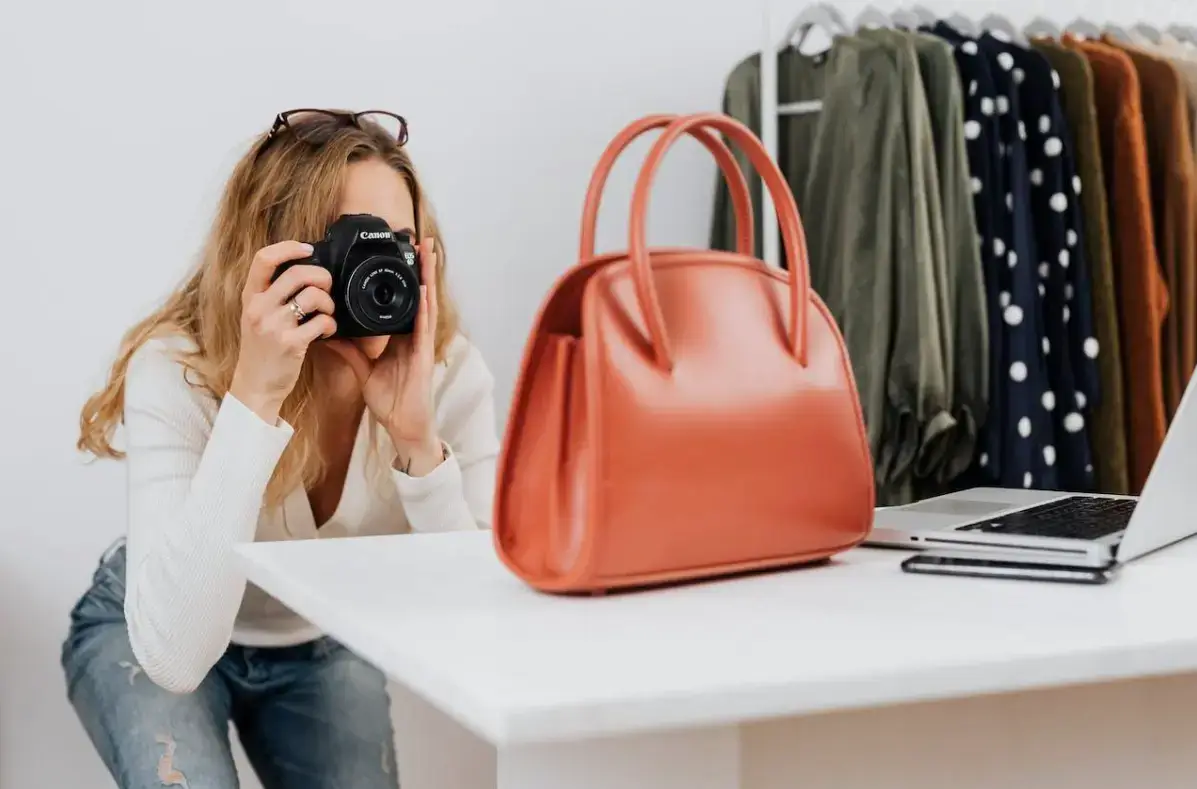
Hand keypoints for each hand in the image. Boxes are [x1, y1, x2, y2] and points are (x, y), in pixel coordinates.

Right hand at [229, 241, 335, 422]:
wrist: (255, 385)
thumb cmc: (261, 349)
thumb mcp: (256, 316)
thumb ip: (272, 294)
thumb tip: (303, 271)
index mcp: (250, 297)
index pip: (264, 259)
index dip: (289, 247)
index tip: (308, 249)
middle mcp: (259, 308)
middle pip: (298, 273)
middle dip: (322, 277)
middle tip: (327, 288)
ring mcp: (274, 325)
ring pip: (313, 295)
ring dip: (329, 303)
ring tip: (326, 314)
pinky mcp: (290, 344)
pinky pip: (322, 322)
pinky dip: (331, 325)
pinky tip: (326, 332)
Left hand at [327, 237, 443, 474]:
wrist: (403, 426)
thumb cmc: (389, 401)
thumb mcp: (363, 371)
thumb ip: (348, 351)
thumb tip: (327, 332)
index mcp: (400, 337)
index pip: (400, 301)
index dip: (402, 278)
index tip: (397, 255)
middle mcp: (413, 335)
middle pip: (417, 294)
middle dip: (419, 268)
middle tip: (417, 240)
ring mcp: (421, 343)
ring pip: (426, 303)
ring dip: (428, 277)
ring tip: (428, 252)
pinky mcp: (423, 355)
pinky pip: (424, 326)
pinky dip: (425, 306)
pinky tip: (425, 288)